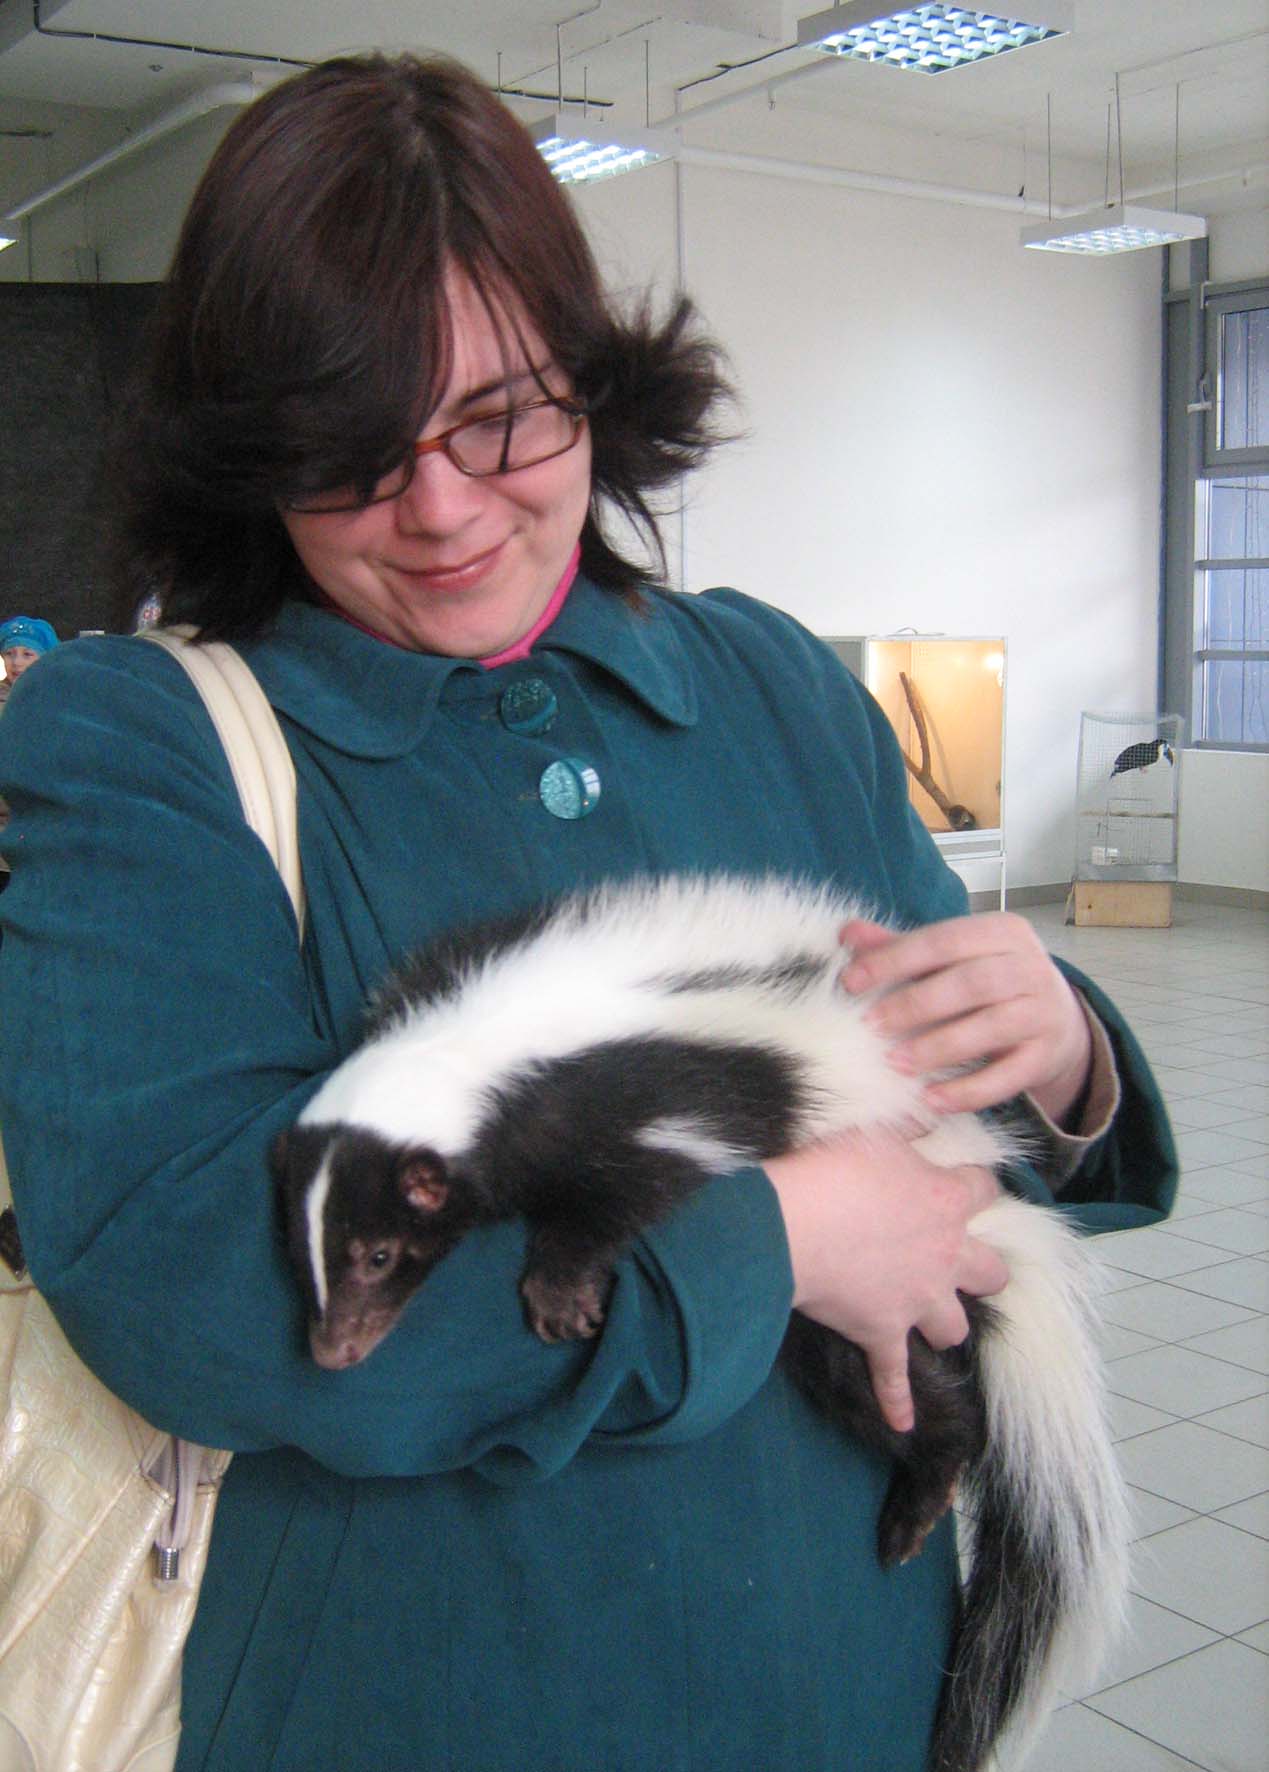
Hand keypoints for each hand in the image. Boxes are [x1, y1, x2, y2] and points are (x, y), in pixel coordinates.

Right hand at [765, 1129, 1006, 1432]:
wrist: (791, 1224)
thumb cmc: (831, 1170)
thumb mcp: (874, 1131)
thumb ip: (907, 1126)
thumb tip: (927, 1113)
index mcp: (946, 1201)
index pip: (984, 1190)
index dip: (977, 1186)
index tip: (966, 1184)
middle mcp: (943, 1256)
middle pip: (989, 1271)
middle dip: (983, 1270)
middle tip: (967, 1265)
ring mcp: (915, 1300)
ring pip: (952, 1325)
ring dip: (945, 1324)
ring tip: (935, 1324)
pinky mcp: (882, 1332)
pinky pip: (893, 1377)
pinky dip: (898, 1401)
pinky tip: (902, 1424)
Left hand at [840, 913, 1091, 1126]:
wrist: (1056, 1019)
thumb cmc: (987, 980)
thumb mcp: (951, 957)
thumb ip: (901, 946)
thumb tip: (848, 934)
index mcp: (1001, 931)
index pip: (943, 940)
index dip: (894, 959)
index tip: (850, 982)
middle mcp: (1029, 966)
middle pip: (971, 983)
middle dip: (915, 1004)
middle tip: (871, 1026)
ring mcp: (1042, 1012)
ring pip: (991, 1028)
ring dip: (938, 1047)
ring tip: (895, 1062)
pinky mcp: (1044, 1056)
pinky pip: (1007, 1077)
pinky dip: (967, 1091)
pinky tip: (931, 1099)